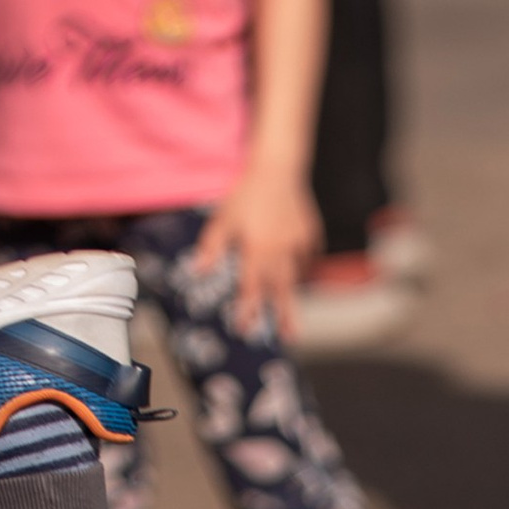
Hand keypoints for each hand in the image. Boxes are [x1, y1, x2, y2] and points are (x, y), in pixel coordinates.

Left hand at [198, 168, 318, 336]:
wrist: (279, 169)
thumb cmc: (246, 195)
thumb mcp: (223, 220)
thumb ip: (212, 247)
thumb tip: (197, 271)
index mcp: (257, 250)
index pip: (250, 288)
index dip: (247, 310)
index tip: (244, 329)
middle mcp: (280, 252)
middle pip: (281, 291)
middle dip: (285, 316)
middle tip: (291, 339)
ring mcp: (299, 244)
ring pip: (295, 276)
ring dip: (290, 293)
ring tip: (291, 314)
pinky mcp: (311, 236)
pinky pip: (306, 259)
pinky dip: (299, 266)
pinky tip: (291, 265)